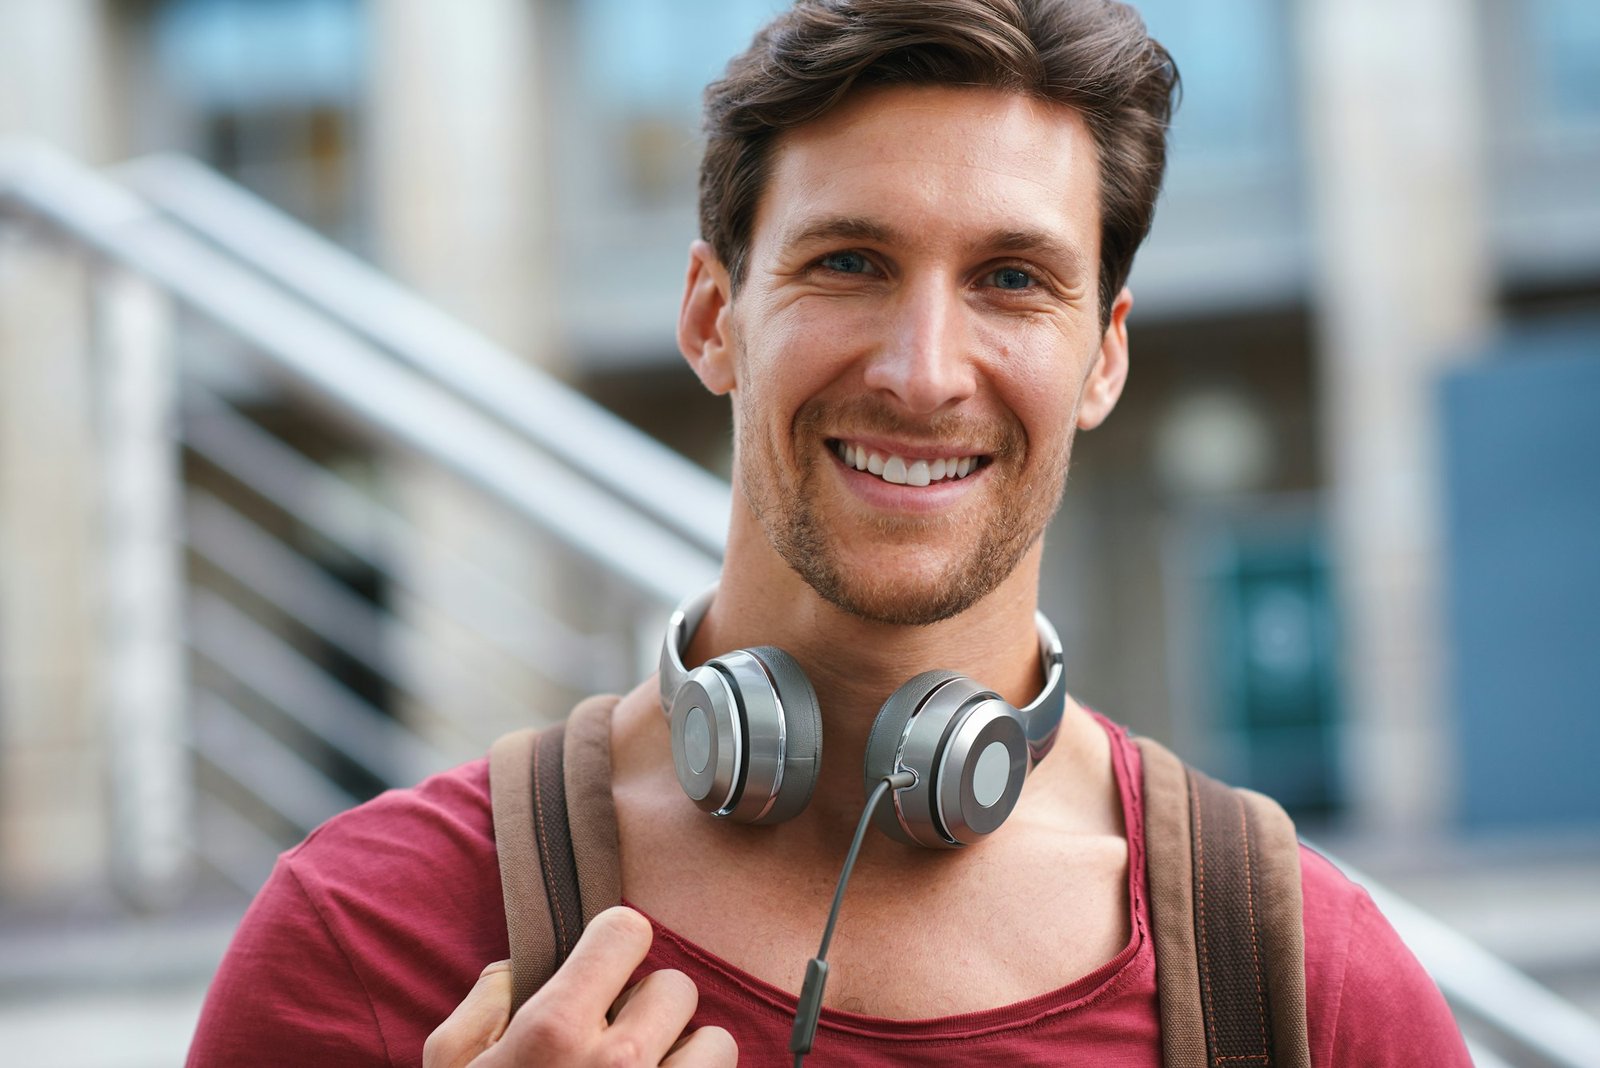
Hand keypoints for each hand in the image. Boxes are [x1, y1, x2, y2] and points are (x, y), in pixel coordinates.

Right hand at [424, 906, 736, 1065]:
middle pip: (674, 986)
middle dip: (647, 1011)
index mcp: (553, 1029)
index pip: (628, 930)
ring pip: (714, 1039)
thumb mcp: (450, 1062)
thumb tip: (527, 968)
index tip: (604, 969)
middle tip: (615, 1042)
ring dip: (685, 1054)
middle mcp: (616, 1063)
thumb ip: (487, 999)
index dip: (614, 946)